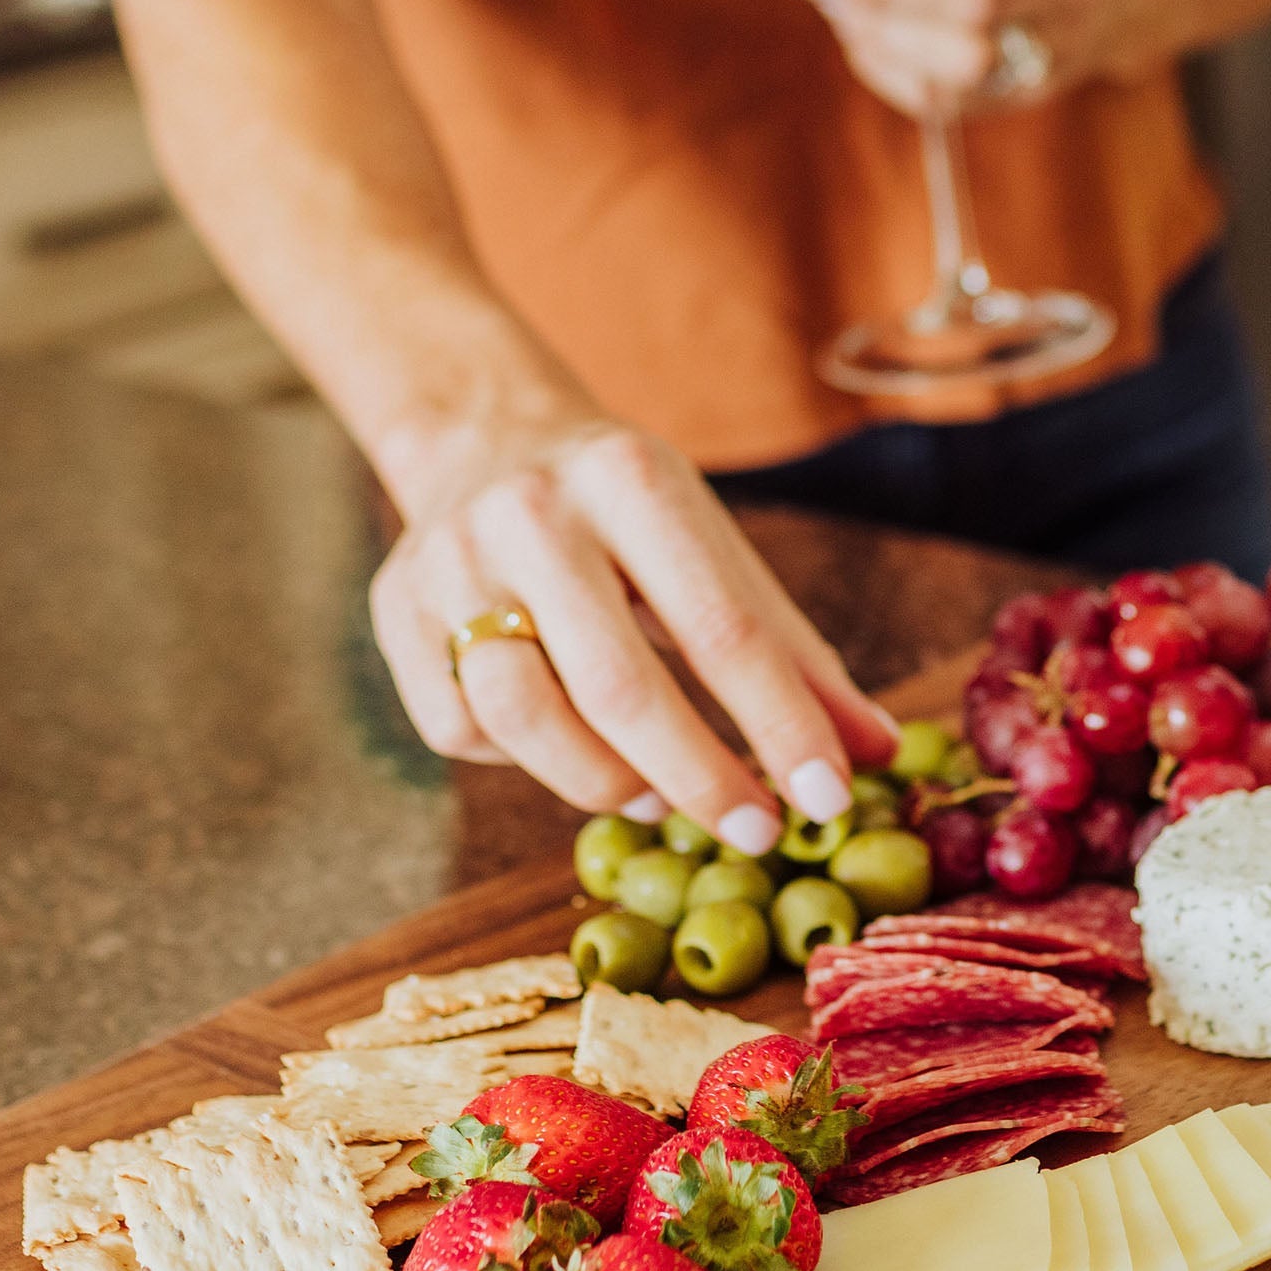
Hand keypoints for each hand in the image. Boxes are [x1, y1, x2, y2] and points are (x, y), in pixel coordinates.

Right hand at [368, 414, 899, 852]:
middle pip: (620, 688)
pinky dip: (522, 760)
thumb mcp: (715, 549)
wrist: (481, 437)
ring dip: (605, 782)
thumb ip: (794, 654)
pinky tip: (562, 740)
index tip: (828, 798)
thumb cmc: (625, 515)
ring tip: (658, 795)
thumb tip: (876, 752)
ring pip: (524, 718)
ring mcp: (450, 563)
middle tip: (755, 832)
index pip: (722, 626)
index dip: (781, 724)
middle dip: (701, 778)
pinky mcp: (394, 611)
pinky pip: (460, 727)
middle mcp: (532, 514)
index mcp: (632, 480)